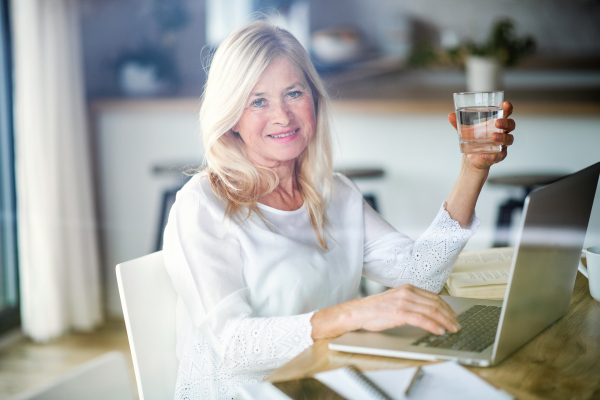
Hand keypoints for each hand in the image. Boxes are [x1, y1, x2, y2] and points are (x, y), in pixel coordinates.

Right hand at [311, 284, 460, 338]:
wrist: (357, 312)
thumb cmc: (374, 310)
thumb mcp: (395, 301)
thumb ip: (410, 303)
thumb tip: (427, 313)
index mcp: (407, 288)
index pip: (434, 297)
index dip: (446, 307)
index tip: (453, 316)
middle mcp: (407, 292)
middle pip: (436, 303)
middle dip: (449, 315)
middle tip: (457, 325)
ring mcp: (403, 302)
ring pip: (431, 310)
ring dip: (445, 321)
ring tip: (452, 329)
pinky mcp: (399, 312)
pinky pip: (422, 319)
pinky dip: (433, 325)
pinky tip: (439, 331)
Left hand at [448, 101, 514, 170]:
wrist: (471, 158)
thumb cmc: (473, 140)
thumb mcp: (465, 131)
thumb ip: (458, 123)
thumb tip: (450, 115)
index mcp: (496, 123)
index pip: (506, 113)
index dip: (507, 108)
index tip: (505, 104)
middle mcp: (502, 132)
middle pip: (511, 125)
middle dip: (506, 122)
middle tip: (497, 122)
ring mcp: (502, 144)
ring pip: (509, 139)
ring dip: (502, 137)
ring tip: (493, 137)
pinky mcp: (499, 156)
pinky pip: (499, 156)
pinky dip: (492, 156)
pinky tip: (484, 155)